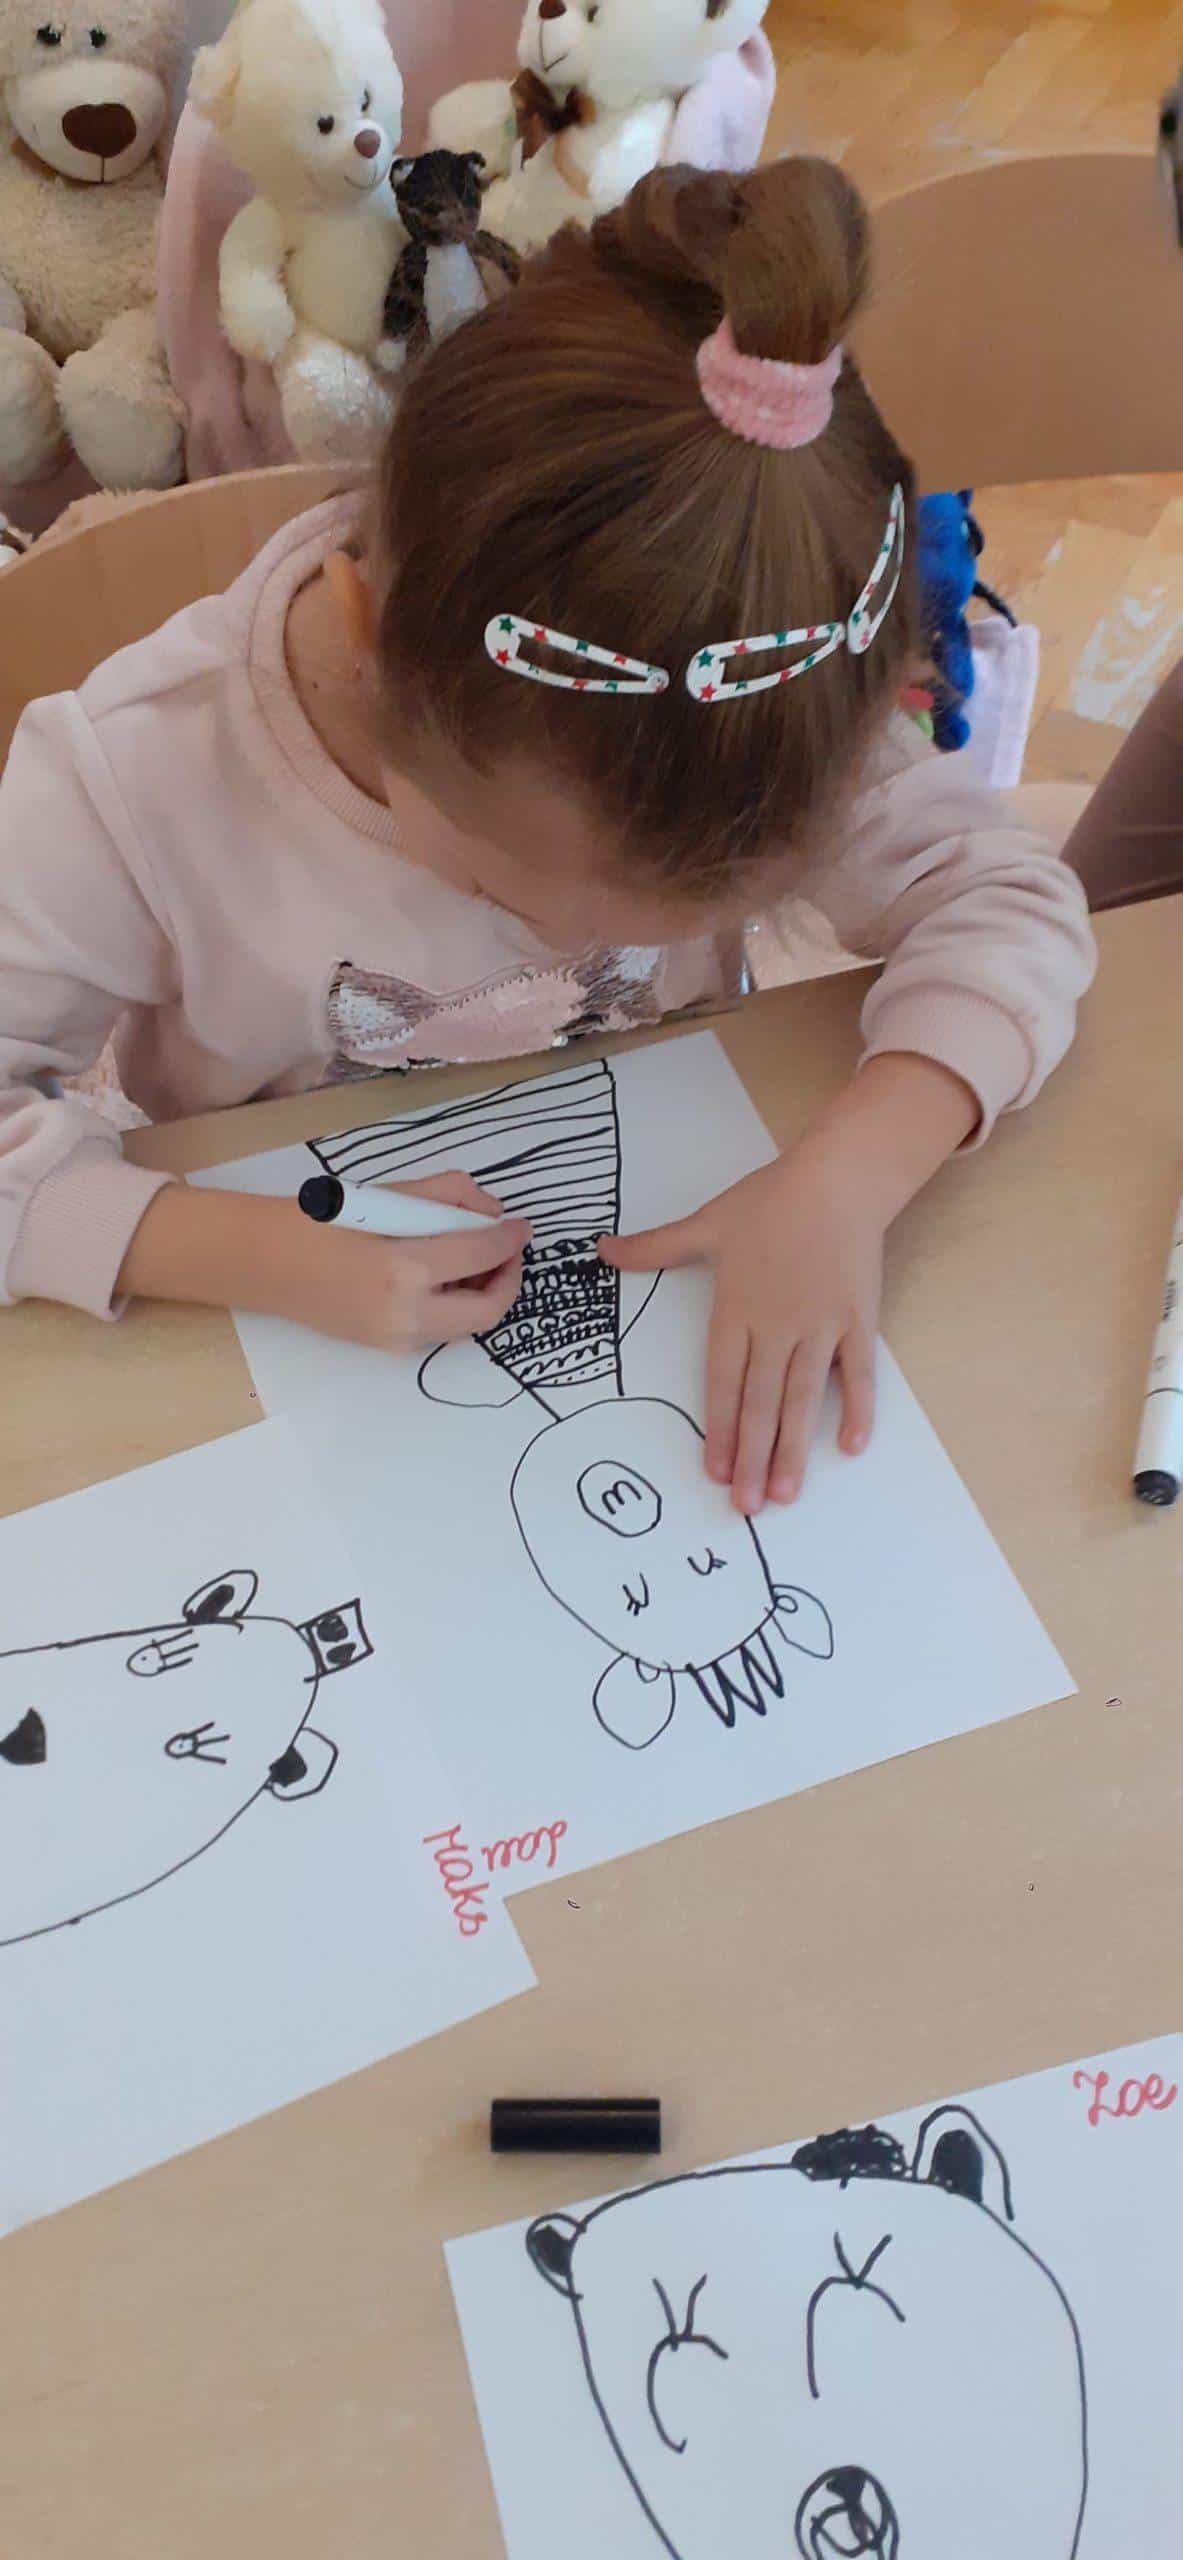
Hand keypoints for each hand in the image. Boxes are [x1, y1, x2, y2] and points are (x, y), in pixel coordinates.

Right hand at [290, 1172, 528, 1353]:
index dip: (509, 1238)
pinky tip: (442, 1277)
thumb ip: (445, 1197)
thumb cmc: (317, 1221)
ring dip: (483, 1295)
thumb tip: (488, 1212)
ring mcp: (396, 1339)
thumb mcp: (386, 1194)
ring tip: (474, 1260)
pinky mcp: (385, 1348)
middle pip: (487, 1312)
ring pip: (465, 1327)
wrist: (263, 1262)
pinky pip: (439, 1330)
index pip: (480, 1255)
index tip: (521, 1226)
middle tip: (506, 1250)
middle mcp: (406, 1314)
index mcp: (404, 1270)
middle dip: (507, 1280)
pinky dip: (454, 1305)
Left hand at [605, 1153, 881, 1514]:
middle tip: (745, 1506)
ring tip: (785, 1494)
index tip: (713, 1470)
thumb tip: (602, 1251)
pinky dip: (857, 1410)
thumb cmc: (771, 1200)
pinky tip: (849, 1447)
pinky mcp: (857, 1321)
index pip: (722, 1382)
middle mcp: (776, 1326)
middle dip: (751, 1458)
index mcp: (735, 1309)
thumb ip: (656, 1247)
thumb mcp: (707, 1223)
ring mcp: (819, 1326)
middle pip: (760, 1402)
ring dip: (794, 1449)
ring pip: (804, 1399)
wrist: (838, 1178)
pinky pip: (858, 1374)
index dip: (717, 1429)